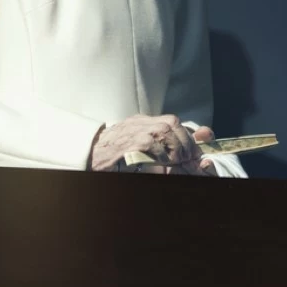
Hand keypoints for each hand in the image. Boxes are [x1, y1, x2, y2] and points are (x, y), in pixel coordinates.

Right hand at [88, 114, 208, 172]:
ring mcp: (133, 131)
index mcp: (142, 121)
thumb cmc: (111, 153)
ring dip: (175, 148)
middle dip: (185, 141)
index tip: (198, 148)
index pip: (173, 121)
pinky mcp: (128, 144)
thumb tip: (180, 154)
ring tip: (178, 162)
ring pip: (164, 131)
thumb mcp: (136, 143)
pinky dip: (160, 156)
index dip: (189, 134)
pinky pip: (150, 146)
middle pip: (171, 123)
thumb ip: (156, 144)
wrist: (87, 155)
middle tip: (189, 159)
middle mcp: (139, 123)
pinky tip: (163, 166)